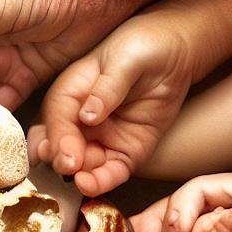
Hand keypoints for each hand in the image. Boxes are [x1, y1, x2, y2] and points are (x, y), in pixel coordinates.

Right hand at [27, 11, 196, 194]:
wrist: (176, 53)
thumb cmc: (144, 46)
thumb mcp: (126, 58)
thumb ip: (107, 87)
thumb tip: (87, 115)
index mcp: (69, 96)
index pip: (55, 121)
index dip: (58, 141)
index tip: (67, 157)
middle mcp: (77, 122)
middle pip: (58, 149)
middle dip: (62, 161)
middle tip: (71, 166)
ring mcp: (99, 139)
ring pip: (79, 167)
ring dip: (78, 176)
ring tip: (84, 181)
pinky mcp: (122, 152)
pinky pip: (108, 174)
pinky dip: (100, 183)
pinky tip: (94, 186)